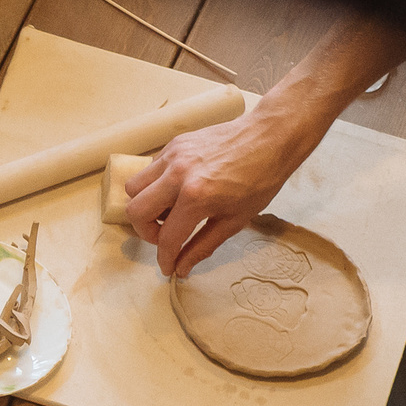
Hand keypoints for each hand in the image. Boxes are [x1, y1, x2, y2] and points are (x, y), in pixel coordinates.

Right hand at [121, 111, 307, 277]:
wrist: (271, 137)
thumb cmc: (261, 179)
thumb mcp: (235, 220)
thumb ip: (203, 246)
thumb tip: (182, 267)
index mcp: (196, 197)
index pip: (167, 237)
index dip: (165, 258)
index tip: (168, 267)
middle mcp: (177, 175)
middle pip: (135, 211)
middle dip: (146, 231)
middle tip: (166, 235)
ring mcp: (172, 156)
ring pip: (134, 188)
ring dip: (146, 205)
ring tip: (170, 210)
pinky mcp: (174, 145)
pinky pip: (150, 170)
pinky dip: (156, 185)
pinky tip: (179, 189)